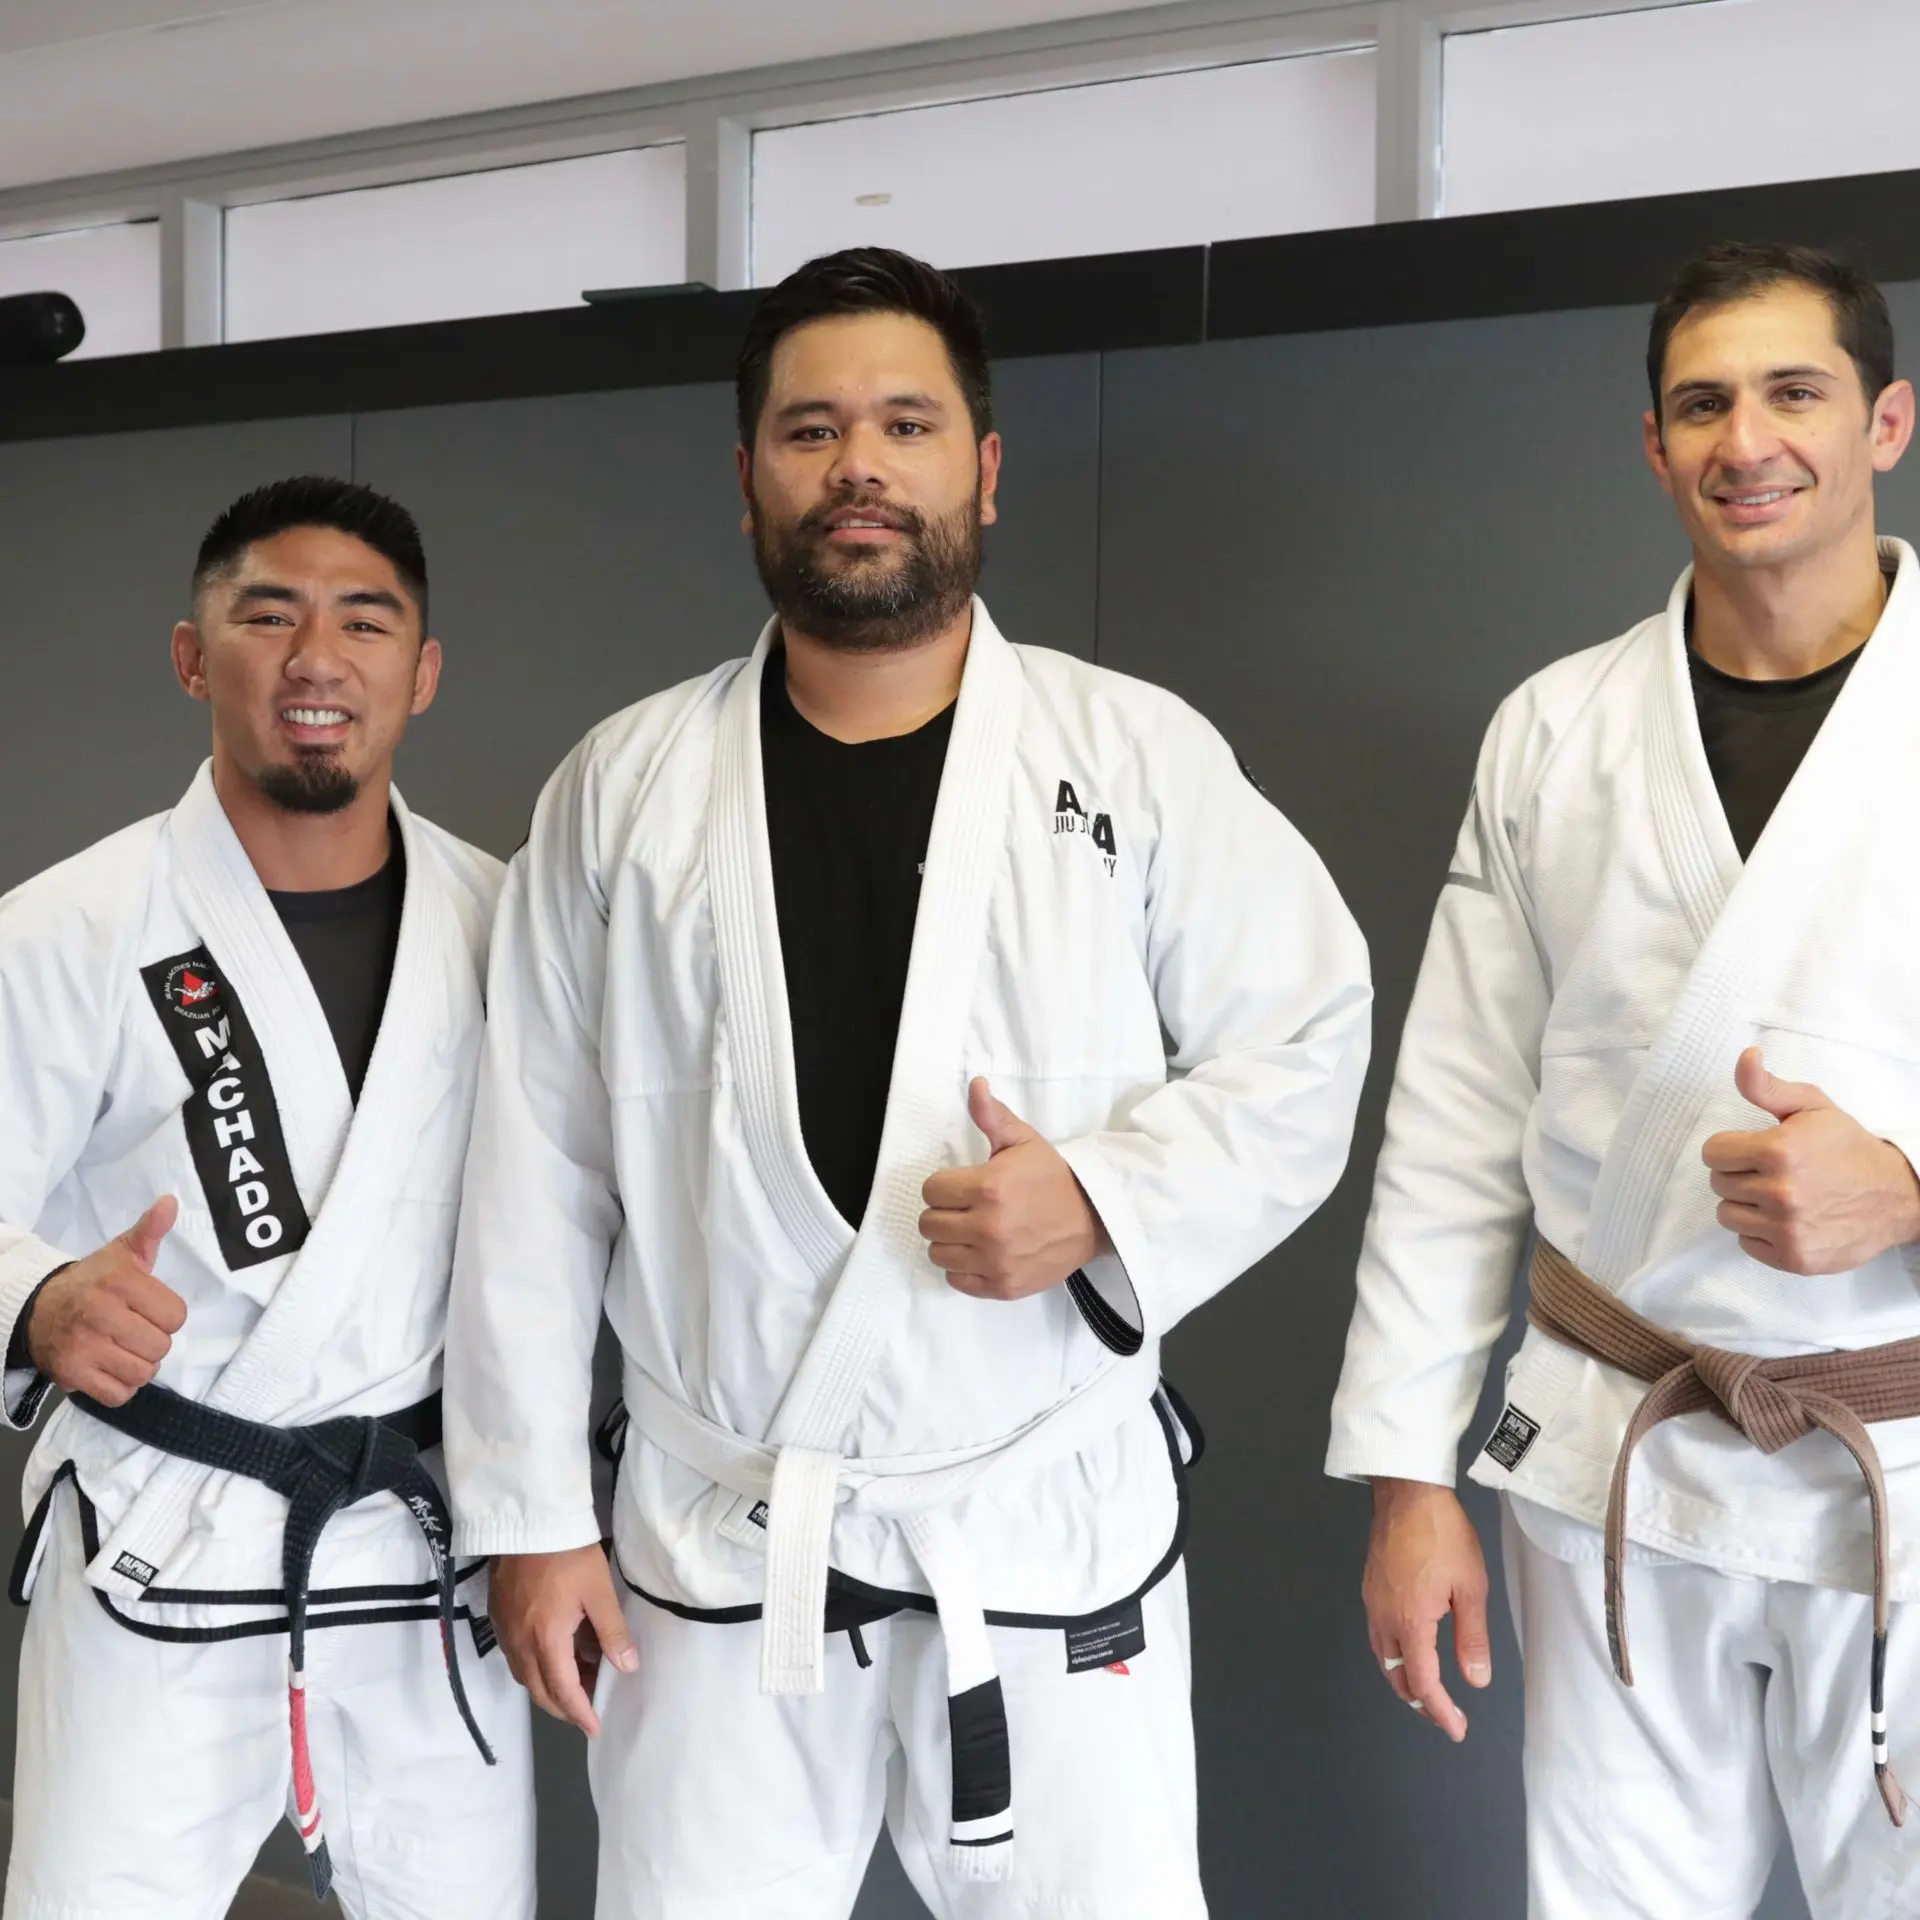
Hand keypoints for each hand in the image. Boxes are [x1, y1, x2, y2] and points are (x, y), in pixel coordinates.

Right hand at [26, 1197, 185, 1405]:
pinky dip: (122, 1387)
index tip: (149, 1310)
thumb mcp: (122, 1254)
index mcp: (119, 1282)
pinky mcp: (72, 1375)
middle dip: (153, 1342)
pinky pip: (120, 1395)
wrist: (38, 1309)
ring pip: (143, 1373)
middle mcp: (100, 1313)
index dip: (167, 1316)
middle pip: (161, 1347)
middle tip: (135, 1331)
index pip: (176, 1316)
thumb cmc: (92, 1282)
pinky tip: (112, 1368)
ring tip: (124, 1350)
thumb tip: (170, 1202)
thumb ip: (150, 1231)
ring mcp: (84, 1346)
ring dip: (139, 1366)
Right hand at [489, 1543, 636, 1735]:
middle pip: (539, 1690)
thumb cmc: (568, 1555)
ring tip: (577, 1682)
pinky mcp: (499, 1617)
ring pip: (525, 1675)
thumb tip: (628, 1667)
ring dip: (549, 1687)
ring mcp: (505, 1631)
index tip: (595, 1727)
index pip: (563, 1691)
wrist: (527, 1522)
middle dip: (564, 1707)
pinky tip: (554, 1655)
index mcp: (546, 1640)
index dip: (580, 1712)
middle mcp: (520, 1644)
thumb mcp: (598, 1591)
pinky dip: (536, 1667)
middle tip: (587, 1710)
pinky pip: (516, 1657)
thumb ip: (613, 1631)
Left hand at [919, 1078, 1109, 1300]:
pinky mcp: (1002, 1286)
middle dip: (943, 1212)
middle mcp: (988, 1228)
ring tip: (972, 1231)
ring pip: (938, 1254)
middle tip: (965, 1209)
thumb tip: (974, 1084)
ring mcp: (995, 1261)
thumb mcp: (1023, 1141)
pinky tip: (980, 1252)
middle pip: (929, 1224)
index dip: (943, 1186)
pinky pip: (956, 1281)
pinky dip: (963, 1268)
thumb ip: (992, 1116)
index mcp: (988, 1188)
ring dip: (950, 1241)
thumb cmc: (1052, 1177)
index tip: (960, 1186)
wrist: (1092, 1219)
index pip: (931, 1191)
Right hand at [1361, 1478, 1491, 1742]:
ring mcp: (1373, 1600)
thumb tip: (1475, 1679)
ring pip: (1382, 1656)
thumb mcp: (1471, 1587)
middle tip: (1445, 1715)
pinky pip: (1377, 1634)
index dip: (1440, 1711)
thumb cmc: (1441, 1532)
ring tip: (1427, 1689)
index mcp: (1411, 1621)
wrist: (1408, 1492)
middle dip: (1420, 1701)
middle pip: (1395, 1675)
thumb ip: (1472, 1638)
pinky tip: (1408, 1648)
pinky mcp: (1370, 1586)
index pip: (1423, 1681)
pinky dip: (1393, 1653)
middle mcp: (1384, 1616)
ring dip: (1403, 1678)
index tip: (1455, 1728)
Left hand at [1702, 1048, 1919, 1273]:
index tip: (1750, 1149)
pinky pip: (1746, 1244)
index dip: (1729, 1148)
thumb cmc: (1848, 1147)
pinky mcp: (1794, 1258)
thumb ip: (1766, 1085)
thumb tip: (1745, 1055)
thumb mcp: (1811, 1106)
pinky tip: (1786, 1219)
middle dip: (1739, 1175)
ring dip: (1745, 1205)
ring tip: (1777, 1196)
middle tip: (1770, 1172)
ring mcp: (1787, 1229)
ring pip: (1727, 1215)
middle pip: (1718, 1184)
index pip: (1712, 1153)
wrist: (1896, 1196)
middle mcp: (1780, 1193)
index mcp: (1779, 1151)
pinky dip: (1760, 1233)